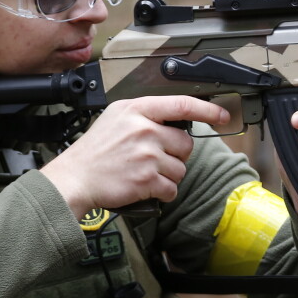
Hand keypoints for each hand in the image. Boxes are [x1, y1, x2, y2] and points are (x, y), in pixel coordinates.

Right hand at [41, 96, 228, 215]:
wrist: (75, 178)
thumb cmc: (94, 151)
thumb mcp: (116, 118)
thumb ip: (145, 115)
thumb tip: (175, 120)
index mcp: (136, 110)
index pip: (182, 104)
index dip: (207, 110)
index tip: (222, 115)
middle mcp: (144, 130)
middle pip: (185, 143)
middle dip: (176, 154)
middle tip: (154, 158)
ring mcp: (146, 155)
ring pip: (180, 168)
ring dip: (168, 175)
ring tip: (145, 173)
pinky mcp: (147, 180)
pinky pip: (172, 188)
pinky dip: (163, 192)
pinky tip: (147, 187)